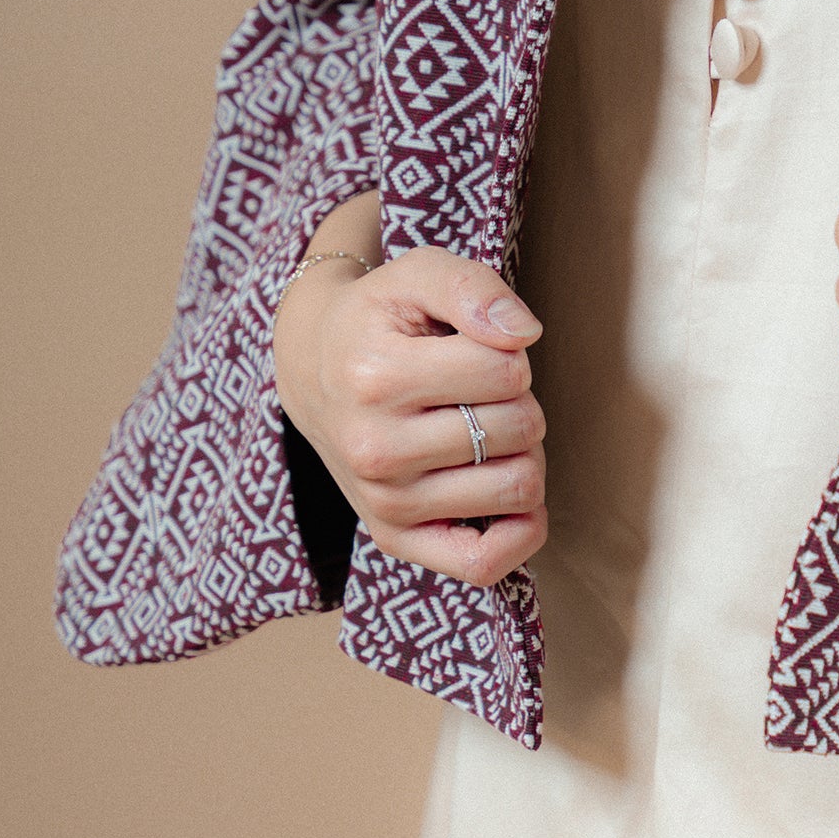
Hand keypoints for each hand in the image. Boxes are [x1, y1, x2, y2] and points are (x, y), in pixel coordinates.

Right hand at [274, 220, 546, 587]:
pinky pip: (482, 564)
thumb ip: (474, 287)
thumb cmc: (381, 318)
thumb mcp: (419, 273)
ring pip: (517, 487)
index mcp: (378, 377)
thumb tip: (524, 334)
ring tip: (485, 428)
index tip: (478, 347)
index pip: (509, 370)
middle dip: (521, 400)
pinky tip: (514, 498)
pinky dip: (520, 533)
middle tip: (481, 389)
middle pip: (519, 428)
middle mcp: (374, 449)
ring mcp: (383, 502)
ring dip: (524, 453)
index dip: (512, 352)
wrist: (314, 366)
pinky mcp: (394, 538)